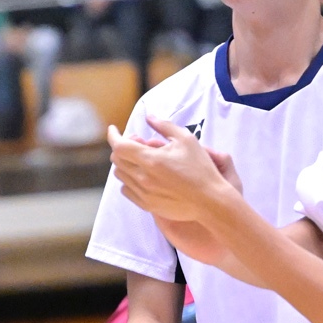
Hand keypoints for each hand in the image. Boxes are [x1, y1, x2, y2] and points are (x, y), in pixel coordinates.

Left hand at [106, 119, 235, 223]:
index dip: (113, 135)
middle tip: (138, 142)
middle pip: (117, 159)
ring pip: (120, 175)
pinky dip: (129, 180)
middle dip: (123, 146)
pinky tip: (142, 175)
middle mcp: (142, 177)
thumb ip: (164, 126)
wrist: (209, 200)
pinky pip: (126, 190)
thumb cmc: (200, 168)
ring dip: (125, 163)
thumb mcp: (186, 139)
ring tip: (141, 158)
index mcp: (151, 159)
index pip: (119, 146)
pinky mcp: (146, 205)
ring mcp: (143, 193)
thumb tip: (149, 117)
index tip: (113, 129)